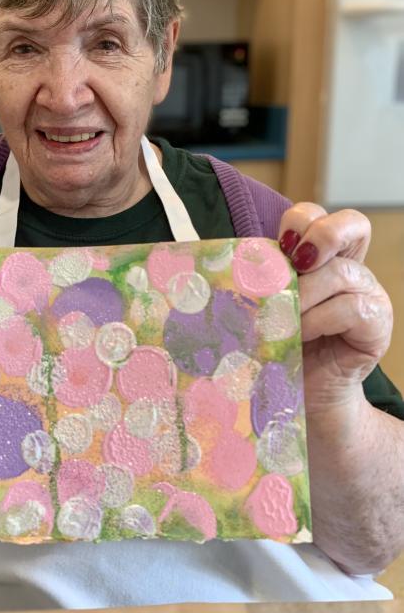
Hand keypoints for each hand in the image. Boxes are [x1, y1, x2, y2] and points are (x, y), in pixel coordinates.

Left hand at [278, 203, 392, 415]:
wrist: (304, 397)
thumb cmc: (280, 349)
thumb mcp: (267, 305)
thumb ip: (264, 279)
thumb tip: (234, 263)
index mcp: (321, 258)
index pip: (318, 216)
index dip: (299, 220)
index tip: (277, 247)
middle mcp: (350, 268)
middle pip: (352, 223)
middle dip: (320, 236)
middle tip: (294, 264)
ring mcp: (369, 294)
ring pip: (340, 272)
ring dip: (304, 295)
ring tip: (283, 320)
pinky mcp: (377, 323)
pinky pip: (350, 308)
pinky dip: (317, 320)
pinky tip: (300, 336)